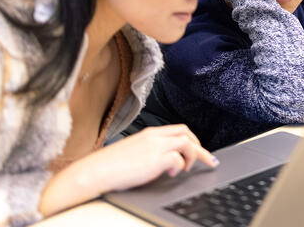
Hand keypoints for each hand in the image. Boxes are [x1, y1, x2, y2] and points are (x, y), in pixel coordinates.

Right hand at [39, 124, 216, 215]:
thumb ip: (150, 151)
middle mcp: (154, 136)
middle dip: (199, 146)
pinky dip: (180, 165)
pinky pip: (178, 158)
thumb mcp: (134, 151)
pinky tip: (173, 172)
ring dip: (193, 155)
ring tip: (187, 168)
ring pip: (187, 142)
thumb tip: (164, 160)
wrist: (96, 170)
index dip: (192, 139)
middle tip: (206, 159)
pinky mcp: (155, 159)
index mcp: (149, 133)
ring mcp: (155, 146)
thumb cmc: (110, 165)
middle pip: (187, 133)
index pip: (178, 129)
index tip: (199, 149)